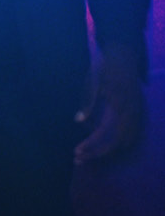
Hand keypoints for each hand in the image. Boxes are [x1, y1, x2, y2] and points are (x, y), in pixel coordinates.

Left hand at [74, 43, 145, 162]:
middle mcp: (130, 114)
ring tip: (88, 155)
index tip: (77, 152)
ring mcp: (137, 115)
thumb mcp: (93, 82)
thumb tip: (78, 121)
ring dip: (107, 151)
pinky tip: (103, 145)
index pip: (104, 134)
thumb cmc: (105, 69)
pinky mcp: (138, 114)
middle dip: (97, 153)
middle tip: (78, 158)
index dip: (91, 145)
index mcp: (117, 107)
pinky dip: (118, 144)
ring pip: (125, 142)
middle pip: (115, 144)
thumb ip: (88, 102)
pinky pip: (131, 135)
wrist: (124, 57)